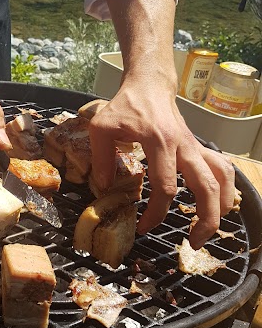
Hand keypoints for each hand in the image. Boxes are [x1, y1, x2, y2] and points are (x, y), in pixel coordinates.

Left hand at [89, 72, 235, 248]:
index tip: (143, 227)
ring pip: (222, 178)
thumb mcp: (102, 128)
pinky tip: (217, 206)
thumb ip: (101, 158)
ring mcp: (195, 146)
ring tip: (208, 229)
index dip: (156, 212)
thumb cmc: (125, 106)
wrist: (149, 85)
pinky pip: (222, 169)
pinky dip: (226, 189)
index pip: (165, 185)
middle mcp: (183, 146)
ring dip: (222, 206)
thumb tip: (104, 188)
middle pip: (206, 187)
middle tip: (193, 243)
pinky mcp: (198, 148)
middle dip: (204, 219)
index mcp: (159, 141)